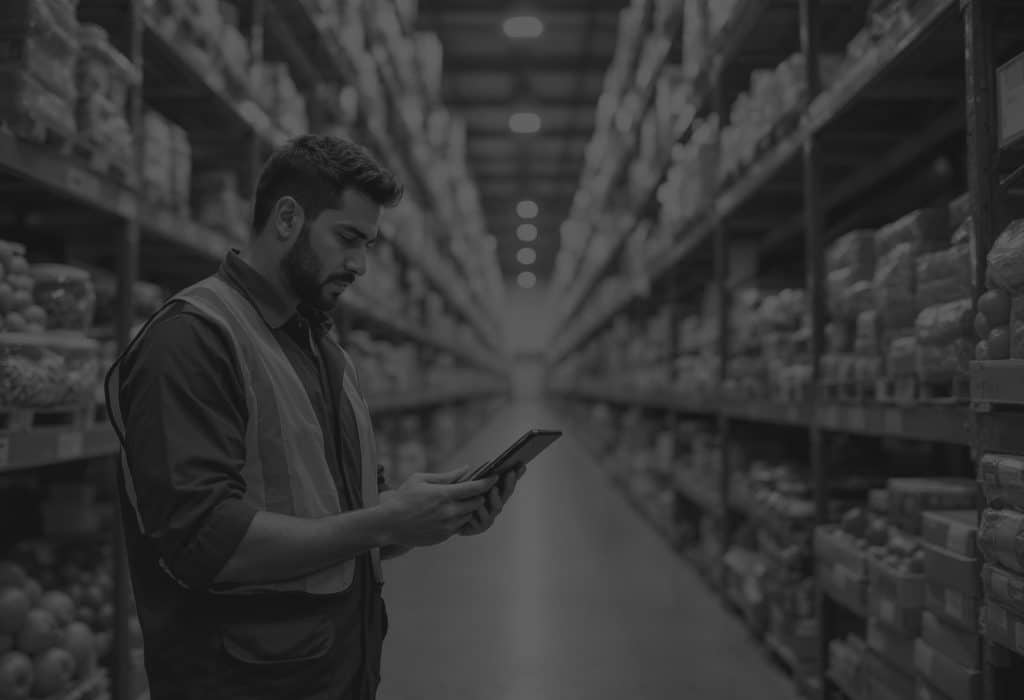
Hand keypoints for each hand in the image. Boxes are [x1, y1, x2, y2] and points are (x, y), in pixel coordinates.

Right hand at [382, 470, 497, 547]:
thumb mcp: (421, 479)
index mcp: (444, 495)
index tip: (495, 477)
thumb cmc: (403, 498)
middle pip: (476, 503)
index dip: (487, 482)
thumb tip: (466, 469)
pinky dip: (459, 519)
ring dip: (469, 508)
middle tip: (480, 489)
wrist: (389, 524)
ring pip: (469, 516)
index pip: (474, 488)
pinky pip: (459, 527)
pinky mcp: (443, 537)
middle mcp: (449, 512)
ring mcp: (447, 526)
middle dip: (479, 496)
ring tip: (464, 501)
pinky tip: (451, 513)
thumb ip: (446, 476)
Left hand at [460, 464, 525, 536]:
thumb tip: (489, 462)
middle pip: (506, 494)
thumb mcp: (465, 485)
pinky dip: (480, 512)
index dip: (517, 474)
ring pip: (496, 507)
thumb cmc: (456, 499)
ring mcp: (488, 517)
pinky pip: (481, 520)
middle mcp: (494, 505)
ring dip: (496, 498)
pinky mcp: (479, 527)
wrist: (445, 521)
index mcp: (494, 494)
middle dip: (509, 483)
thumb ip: (478, 477)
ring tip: (494, 488)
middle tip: (510, 472)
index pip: (508, 482)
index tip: (521, 464)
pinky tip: (477, 505)